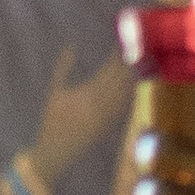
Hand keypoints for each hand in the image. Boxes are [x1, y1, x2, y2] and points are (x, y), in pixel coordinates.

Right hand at [31, 44, 134, 187]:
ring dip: (134, 76)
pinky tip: (135, 82)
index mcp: (86, 94)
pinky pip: (125, 105)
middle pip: (120, 80)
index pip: (107, 71)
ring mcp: (108, 115)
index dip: (117, 58)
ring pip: (126, 92)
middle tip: (139, 48)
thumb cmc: (52, 120)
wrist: (57, 150)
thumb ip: (62, 70)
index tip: (123, 45)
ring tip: (142, 61)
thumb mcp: (54, 93)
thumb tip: (70, 48)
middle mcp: (100, 104)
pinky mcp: (111, 124)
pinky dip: (131, 92)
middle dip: (129, 64)